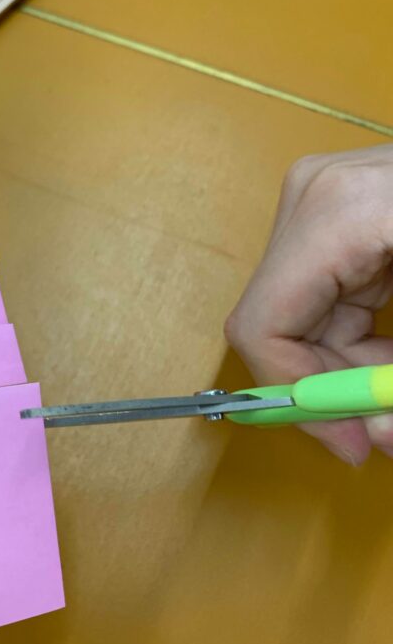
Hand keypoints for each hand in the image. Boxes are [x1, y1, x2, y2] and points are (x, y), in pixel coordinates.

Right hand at [225, 145, 392, 464]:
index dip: (297, 395)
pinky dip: (357, 340)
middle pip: (280, 327)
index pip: (263, 326)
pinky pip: (322, 298)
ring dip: (348, 366)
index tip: (351, 441)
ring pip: (298, 318)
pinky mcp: (334, 212)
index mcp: (337, 215)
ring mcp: (318, 202)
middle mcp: (311, 203)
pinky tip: (390, 353)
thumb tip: (375, 436)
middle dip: (331, 386)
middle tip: (382, 424)